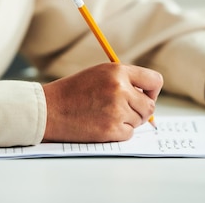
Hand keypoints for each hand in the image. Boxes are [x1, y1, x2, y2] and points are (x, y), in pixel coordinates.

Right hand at [42, 63, 162, 142]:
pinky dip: (118, 132)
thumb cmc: (74, 91)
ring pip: (139, 121)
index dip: (152, 91)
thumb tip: (148, 96)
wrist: (50, 109)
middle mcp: (120, 89)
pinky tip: (101, 124)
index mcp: (118, 71)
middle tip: (123, 111)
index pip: (154, 81)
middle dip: (140, 110)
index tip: (145, 96)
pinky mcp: (112, 129)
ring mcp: (117, 110)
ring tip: (105, 115)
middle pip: (149, 106)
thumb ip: (125, 80)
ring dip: (127, 121)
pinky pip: (128, 134)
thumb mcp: (100, 74)